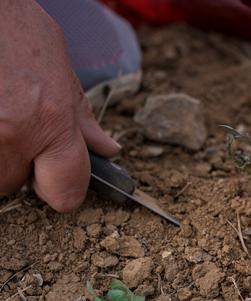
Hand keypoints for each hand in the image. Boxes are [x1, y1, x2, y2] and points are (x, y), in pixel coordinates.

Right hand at [0, 0, 119, 211]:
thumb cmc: (14, 27)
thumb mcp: (60, 69)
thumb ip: (81, 117)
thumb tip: (108, 150)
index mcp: (50, 121)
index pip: (66, 191)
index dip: (62, 190)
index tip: (55, 181)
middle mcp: (14, 133)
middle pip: (15, 184)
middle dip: (18, 164)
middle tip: (15, 128)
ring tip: (0, 114)